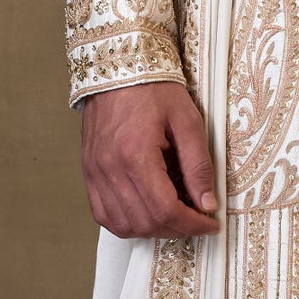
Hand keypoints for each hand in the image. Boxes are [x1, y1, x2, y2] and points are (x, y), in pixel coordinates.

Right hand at [80, 80, 217, 239]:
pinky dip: (127, 223)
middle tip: (197, 220)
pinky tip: (146, 214)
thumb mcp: (188, 121)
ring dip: (152, 230)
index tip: (210, 224)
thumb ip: (198, 166)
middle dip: (176, 229)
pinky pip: (103, 214)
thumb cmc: (154, 89)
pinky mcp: (88, 172)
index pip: (165, 209)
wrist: (118, 68)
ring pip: (122, 224)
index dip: (192, 224)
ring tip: (174, 218)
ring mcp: (94, 172)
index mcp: (135, 155)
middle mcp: (109, 168)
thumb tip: (207, 204)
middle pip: (145, 222)